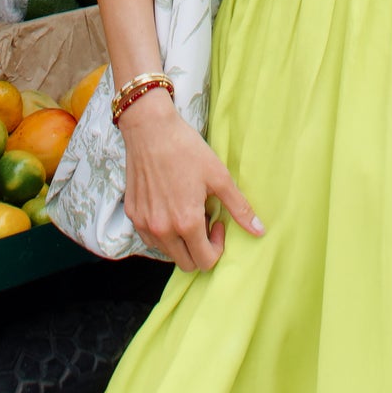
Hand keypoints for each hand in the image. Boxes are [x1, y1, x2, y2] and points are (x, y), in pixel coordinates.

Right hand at [119, 91, 263, 271]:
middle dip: (200, 249)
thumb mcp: (219, 176)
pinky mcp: (132, 214)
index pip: (205, 261)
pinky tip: (169, 207)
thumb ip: (239, 207)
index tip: (217, 222)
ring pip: (167, 252)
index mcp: (186, 222)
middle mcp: (162, 230)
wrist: (150, 129)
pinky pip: (151, 238)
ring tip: (186, 211)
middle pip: (186, 263)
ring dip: (180, 241)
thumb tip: (259, 231)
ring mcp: (144, 224)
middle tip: (204, 219)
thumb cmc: (186, 149)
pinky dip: (163, 232)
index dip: (217, 247)